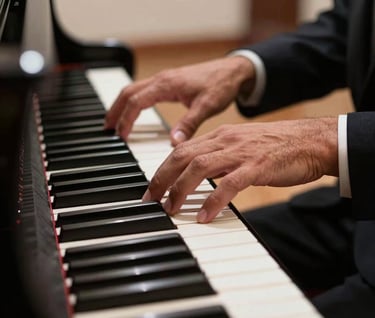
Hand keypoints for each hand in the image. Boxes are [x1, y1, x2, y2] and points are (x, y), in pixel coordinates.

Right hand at [105, 56, 254, 145]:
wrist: (233, 70)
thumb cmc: (221, 85)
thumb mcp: (206, 106)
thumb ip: (189, 124)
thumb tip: (172, 144)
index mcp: (166, 85)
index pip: (136, 102)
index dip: (126, 120)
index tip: (121, 137)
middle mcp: (161, 79)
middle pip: (127, 93)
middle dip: (115, 111)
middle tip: (107, 130)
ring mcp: (164, 79)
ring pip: (133, 90)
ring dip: (121, 105)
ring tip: (114, 122)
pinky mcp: (168, 82)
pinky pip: (142, 90)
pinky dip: (132, 101)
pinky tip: (133, 111)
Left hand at [142, 117, 338, 222]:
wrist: (311, 140)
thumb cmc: (276, 146)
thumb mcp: (241, 147)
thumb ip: (219, 157)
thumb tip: (198, 173)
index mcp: (220, 136)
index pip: (182, 149)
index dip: (162, 169)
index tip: (151, 187)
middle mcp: (226, 141)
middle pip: (183, 156)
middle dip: (162, 179)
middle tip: (150, 200)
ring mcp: (241, 152)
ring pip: (200, 167)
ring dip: (180, 189)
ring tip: (171, 209)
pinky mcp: (258, 166)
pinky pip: (229, 183)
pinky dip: (213, 200)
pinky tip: (204, 216)